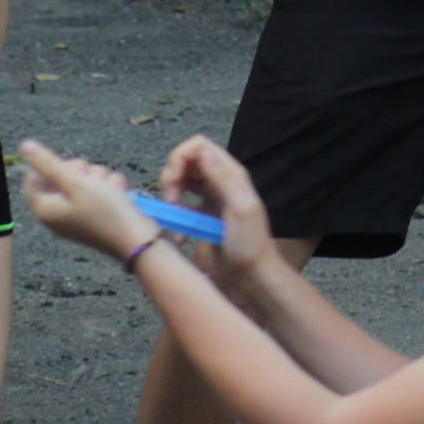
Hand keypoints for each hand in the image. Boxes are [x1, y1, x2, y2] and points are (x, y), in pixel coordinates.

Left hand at [18, 141, 160, 258]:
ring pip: (83, 181)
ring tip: (109, 187)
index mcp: (46, 210)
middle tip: (89, 177)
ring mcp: (78, 215)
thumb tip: (25, 146)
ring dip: (98, 177)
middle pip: (59, 177)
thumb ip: (48, 163)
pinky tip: (118, 193)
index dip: (49, 167)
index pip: (32, 180)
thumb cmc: (104, 211)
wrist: (137, 238)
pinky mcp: (96, 214)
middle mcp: (59, 214)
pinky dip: (108, 187)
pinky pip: (98, 191)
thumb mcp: (75, 182)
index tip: (68, 166)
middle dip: (79, 170)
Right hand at [156, 136, 276, 283]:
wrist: (253, 277)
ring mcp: (211, 199)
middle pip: (186, 162)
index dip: (180, 157)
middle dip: (171, 177)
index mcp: (231, 174)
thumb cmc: (250, 245)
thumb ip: (223, 178)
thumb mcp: (240, 208)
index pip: (198, 146)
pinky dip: (175, 216)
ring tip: (173, 217)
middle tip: (170, 200)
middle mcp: (219, 182)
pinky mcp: (203, 217)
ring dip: (170, 196)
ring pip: (181, 183)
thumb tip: (203, 151)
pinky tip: (180, 236)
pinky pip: (182, 207)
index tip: (173, 180)